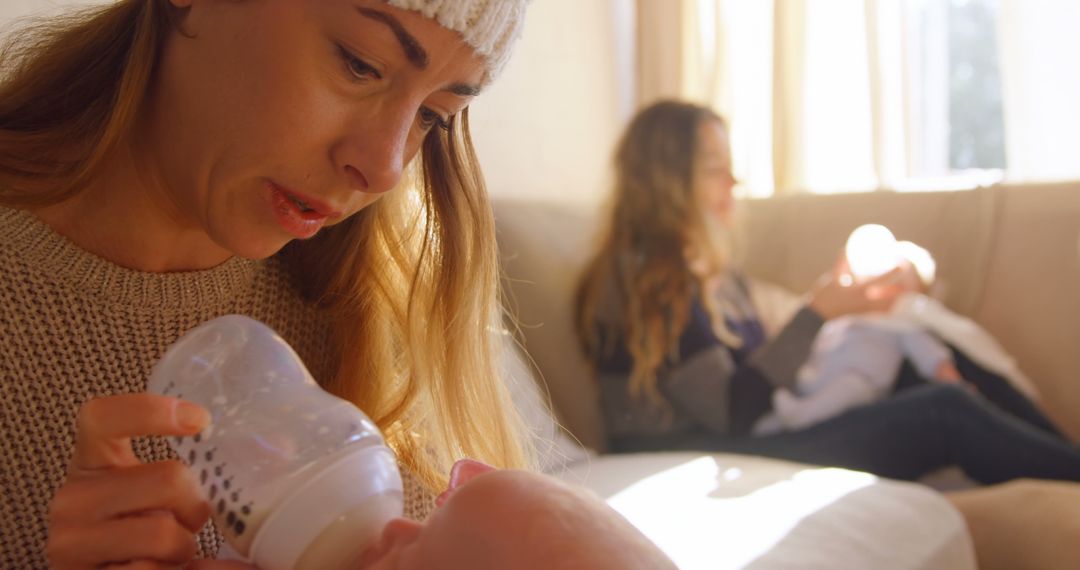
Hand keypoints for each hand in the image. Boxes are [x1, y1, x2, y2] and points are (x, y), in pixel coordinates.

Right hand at [47, 394, 212, 569]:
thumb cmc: (136, 532)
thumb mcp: (149, 493)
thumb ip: (185, 472)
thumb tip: (276, 447)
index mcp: (90, 464)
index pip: (101, 417)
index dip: (149, 410)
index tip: (201, 419)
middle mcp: (72, 498)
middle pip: (169, 479)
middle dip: (196, 505)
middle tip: (188, 522)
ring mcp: (70, 542)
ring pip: (164, 533)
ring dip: (183, 548)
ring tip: (168, 553)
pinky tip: (155, 569)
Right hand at [808, 260, 908, 320]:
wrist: (816, 319)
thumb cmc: (823, 297)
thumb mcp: (831, 279)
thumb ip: (841, 265)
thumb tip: (847, 249)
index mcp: (857, 291)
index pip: (880, 280)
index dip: (893, 272)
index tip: (902, 264)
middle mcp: (864, 303)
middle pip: (890, 297)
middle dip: (901, 290)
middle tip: (908, 283)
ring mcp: (864, 313)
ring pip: (887, 308)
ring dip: (895, 301)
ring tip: (902, 294)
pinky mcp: (862, 320)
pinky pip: (879, 316)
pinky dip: (886, 311)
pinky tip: (890, 308)